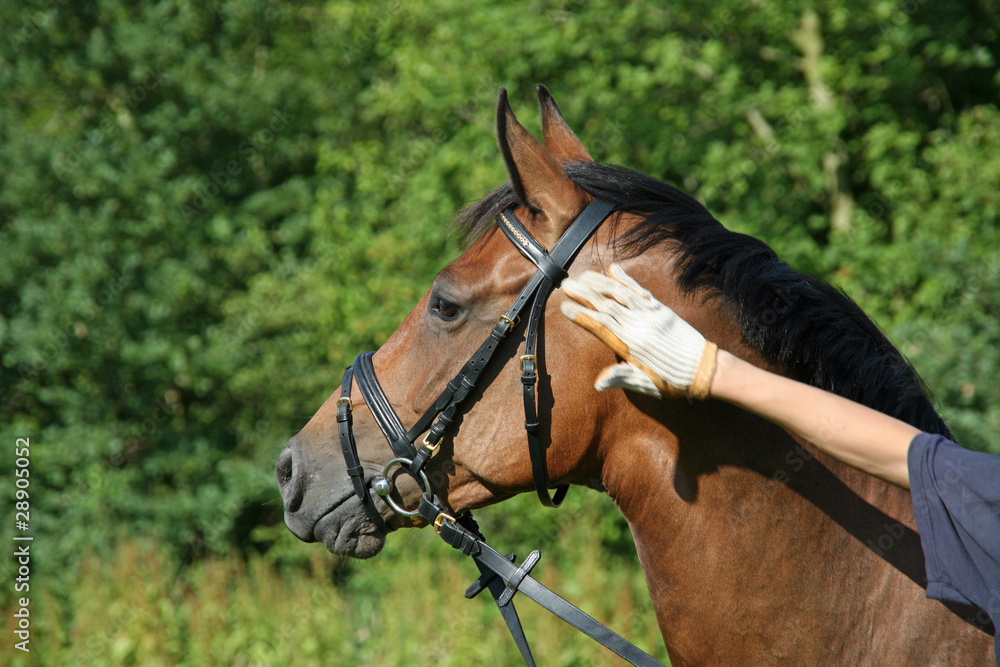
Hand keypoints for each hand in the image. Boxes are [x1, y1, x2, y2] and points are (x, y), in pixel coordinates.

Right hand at [560, 264, 717, 398]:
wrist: (705, 370)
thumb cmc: (673, 381)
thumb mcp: (646, 384)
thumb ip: (621, 378)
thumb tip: (598, 383)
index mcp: (632, 345)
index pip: (601, 325)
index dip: (582, 315)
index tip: (564, 306)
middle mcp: (639, 326)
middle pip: (607, 305)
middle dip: (584, 294)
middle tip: (565, 284)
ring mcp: (651, 315)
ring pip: (621, 294)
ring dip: (600, 283)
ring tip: (582, 275)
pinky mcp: (662, 309)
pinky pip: (641, 291)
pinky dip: (627, 280)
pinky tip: (614, 269)